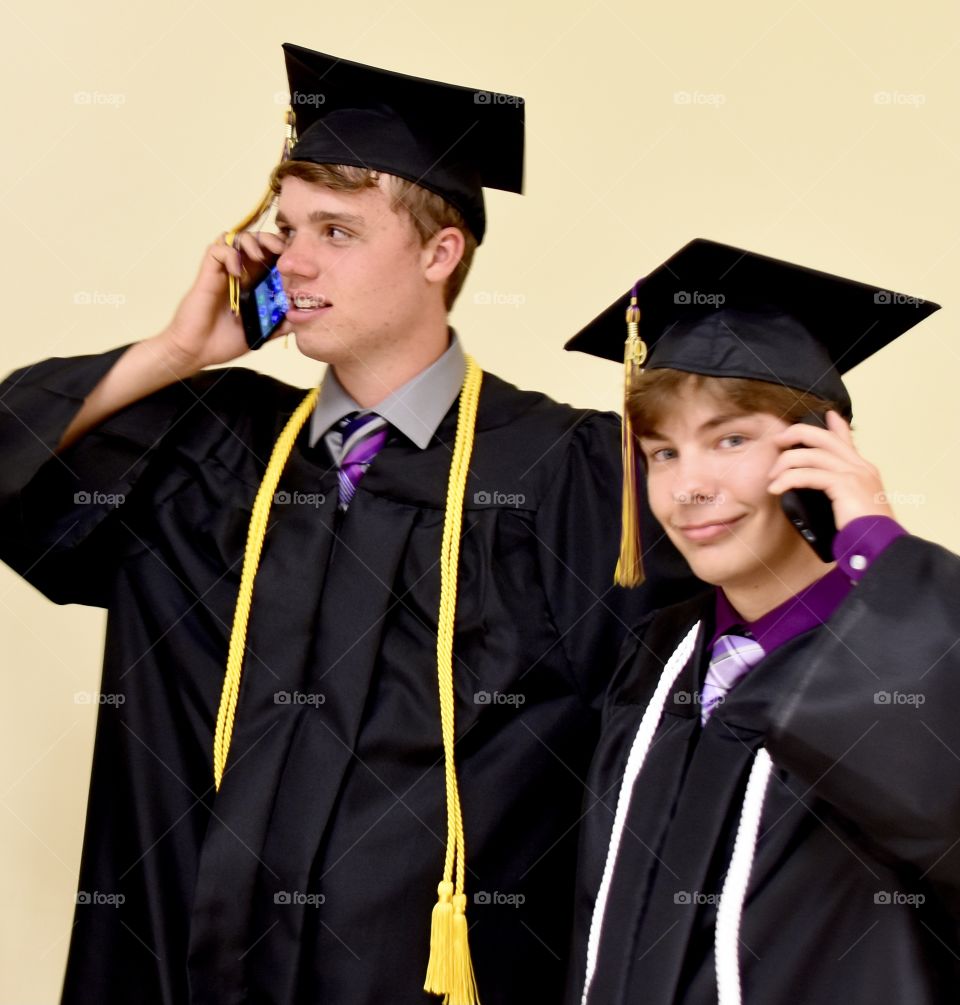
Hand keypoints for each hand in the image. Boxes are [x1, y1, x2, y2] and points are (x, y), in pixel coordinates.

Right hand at [156, 230, 291, 374]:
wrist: (197, 351)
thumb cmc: (224, 342)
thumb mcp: (262, 332)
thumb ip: (280, 323)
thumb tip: (303, 318)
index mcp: (255, 283)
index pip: (271, 255)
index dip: (283, 250)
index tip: (296, 259)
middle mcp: (240, 273)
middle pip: (255, 240)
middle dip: (270, 238)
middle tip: (280, 248)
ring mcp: (223, 272)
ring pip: (236, 238)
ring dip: (250, 241)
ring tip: (258, 257)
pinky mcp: (208, 274)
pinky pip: (217, 250)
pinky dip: (229, 254)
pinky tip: (237, 272)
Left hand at [767, 411, 894, 529]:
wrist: (881, 544)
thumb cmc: (864, 532)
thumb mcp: (850, 507)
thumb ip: (839, 494)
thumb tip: (822, 492)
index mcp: (863, 470)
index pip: (846, 440)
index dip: (837, 425)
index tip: (827, 414)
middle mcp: (861, 466)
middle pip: (824, 437)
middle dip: (797, 434)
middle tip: (778, 440)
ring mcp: (854, 473)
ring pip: (811, 454)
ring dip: (785, 463)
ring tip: (772, 477)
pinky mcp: (844, 484)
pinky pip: (808, 474)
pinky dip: (788, 479)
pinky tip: (776, 488)